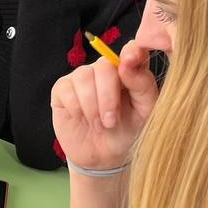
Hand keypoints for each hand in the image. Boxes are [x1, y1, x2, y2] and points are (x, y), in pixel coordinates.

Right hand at [51, 40, 157, 168]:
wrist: (105, 157)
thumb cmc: (129, 132)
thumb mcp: (145, 112)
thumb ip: (143, 85)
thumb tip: (126, 64)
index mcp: (130, 70)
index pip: (131, 50)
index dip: (131, 52)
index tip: (130, 62)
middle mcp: (105, 70)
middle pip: (104, 66)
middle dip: (107, 97)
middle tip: (111, 122)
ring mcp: (82, 78)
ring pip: (84, 77)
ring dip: (92, 106)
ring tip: (99, 125)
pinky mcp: (62, 89)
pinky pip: (66, 89)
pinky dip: (76, 108)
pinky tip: (82, 119)